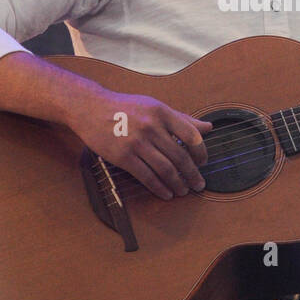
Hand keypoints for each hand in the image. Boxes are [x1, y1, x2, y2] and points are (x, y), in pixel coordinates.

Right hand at [67, 88, 212, 199]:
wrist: (91, 108)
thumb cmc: (125, 107)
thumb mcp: (155, 107)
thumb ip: (182, 118)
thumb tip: (208, 127)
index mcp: (162, 112)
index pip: (191, 135)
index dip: (200, 152)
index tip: (203, 162)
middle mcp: (151, 127)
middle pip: (179, 156)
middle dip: (192, 174)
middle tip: (198, 184)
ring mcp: (136, 143)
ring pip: (165, 169)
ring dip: (178, 184)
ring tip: (183, 191)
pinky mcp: (123, 157)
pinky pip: (146, 176)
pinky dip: (159, 188)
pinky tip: (166, 193)